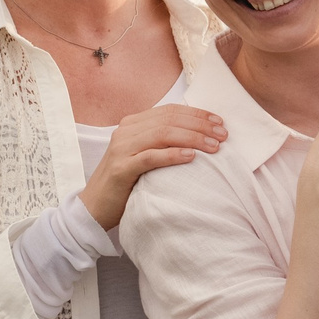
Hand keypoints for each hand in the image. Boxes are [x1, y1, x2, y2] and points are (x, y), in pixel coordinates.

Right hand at [78, 104, 224, 228]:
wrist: (94, 207)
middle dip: (200, 125)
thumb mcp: (144, 156)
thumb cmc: (126, 183)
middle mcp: (126, 131)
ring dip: (192, 138)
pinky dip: (173, 155)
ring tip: (214, 146)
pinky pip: (150, 157)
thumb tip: (199, 135)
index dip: (197, 114)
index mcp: (133, 124)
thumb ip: (163, 143)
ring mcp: (121, 148)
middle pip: (169, 120)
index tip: (220, 122)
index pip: (170, 111)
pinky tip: (191, 157)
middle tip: (223, 135)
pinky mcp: (120, 168)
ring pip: (162, 134)